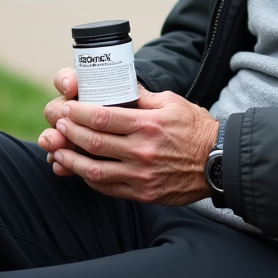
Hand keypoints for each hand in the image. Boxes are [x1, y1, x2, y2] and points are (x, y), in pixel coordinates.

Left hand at [38, 68, 220, 205]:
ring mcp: (141, 175)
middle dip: (70, 133)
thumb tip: (119, 84)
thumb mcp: (172, 102)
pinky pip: (108, 188)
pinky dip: (89, 179)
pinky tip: (80, 170)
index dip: (78, 113)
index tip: (67, 109)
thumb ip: (143, 96)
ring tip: (59, 151)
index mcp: (149, 124)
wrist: (219, 162)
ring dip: (72, 160)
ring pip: (94, 170)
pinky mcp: (143, 193)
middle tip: (59, 125)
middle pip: (94, 142)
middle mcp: (142, 151)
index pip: (103, 117)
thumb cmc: (196, 129)